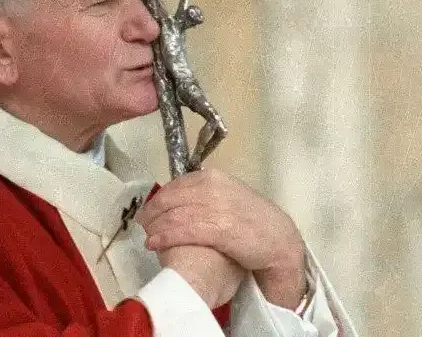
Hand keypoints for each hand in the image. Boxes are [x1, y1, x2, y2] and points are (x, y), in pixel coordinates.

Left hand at [135, 167, 306, 307]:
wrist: (280, 240)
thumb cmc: (253, 221)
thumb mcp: (228, 197)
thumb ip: (205, 195)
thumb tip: (179, 200)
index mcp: (214, 177)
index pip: (176, 186)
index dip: (158, 199)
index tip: (147, 211)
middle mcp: (213, 187)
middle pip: (170, 198)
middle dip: (152, 212)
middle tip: (142, 225)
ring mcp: (216, 207)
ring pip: (173, 214)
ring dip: (155, 226)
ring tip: (147, 236)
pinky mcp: (219, 228)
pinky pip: (183, 230)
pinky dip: (165, 236)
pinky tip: (154, 243)